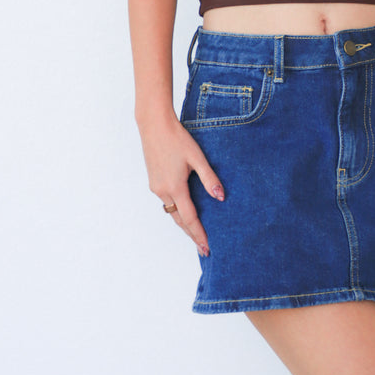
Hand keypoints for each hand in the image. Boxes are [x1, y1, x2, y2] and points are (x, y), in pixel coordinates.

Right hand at [138, 114, 224, 254]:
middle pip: (179, 220)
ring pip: (171, 211)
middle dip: (192, 234)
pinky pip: (166, 202)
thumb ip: (209, 179)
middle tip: (203, 249)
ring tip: (196, 233)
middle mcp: (163, 191)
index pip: (190, 219)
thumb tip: (221, 198)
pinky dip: (176, 210)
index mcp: (175, 187)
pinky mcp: (154, 180)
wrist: (154, 125)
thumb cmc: (177, 138)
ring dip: (183, 223)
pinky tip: (184, 210)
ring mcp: (156, 186)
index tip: (207, 248)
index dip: (199, 234)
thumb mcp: (197, 158)